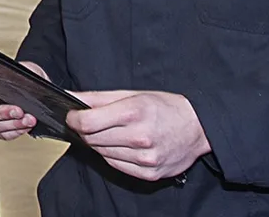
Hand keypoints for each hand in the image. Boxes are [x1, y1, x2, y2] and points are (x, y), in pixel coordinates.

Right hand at [0, 61, 47, 140]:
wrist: (29, 84)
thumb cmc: (17, 73)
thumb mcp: (12, 67)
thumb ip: (8, 72)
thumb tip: (12, 78)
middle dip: (1, 113)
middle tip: (18, 110)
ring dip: (14, 124)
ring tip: (28, 119)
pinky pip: (4, 134)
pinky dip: (17, 131)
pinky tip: (26, 125)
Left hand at [66, 90, 210, 181]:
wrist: (198, 128)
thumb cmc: (165, 108)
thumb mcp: (132, 94)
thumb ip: (97, 97)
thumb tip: (69, 97)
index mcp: (134, 112)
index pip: (87, 122)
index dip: (74, 119)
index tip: (74, 116)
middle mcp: (139, 137)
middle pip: (91, 139)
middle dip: (86, 130)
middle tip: (94, 123)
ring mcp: (145, 158)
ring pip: (102, 153)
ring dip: (101, 143)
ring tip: (115, 133)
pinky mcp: (149, 174)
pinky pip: (116, 165)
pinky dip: (113, 155)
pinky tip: (124, 146)